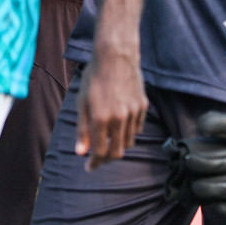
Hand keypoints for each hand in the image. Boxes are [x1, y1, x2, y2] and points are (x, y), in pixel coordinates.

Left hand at [74, 46, 147, 170]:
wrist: (116, 58)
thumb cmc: (94, 79)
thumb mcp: (82, 103)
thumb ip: (82, 130)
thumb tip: (81, 153)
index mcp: (101, 118)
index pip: (100, 152)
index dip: (94, 163)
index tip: (89, 167)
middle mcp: (119, 118)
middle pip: (117, 152)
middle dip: (107, 158)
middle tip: (99, 157)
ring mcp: (134, 112)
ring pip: (129, 141)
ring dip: (118, 145)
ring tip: (108, 138)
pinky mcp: (143, 106)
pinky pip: (137, 128)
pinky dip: (128, 132)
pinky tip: (120, 124)